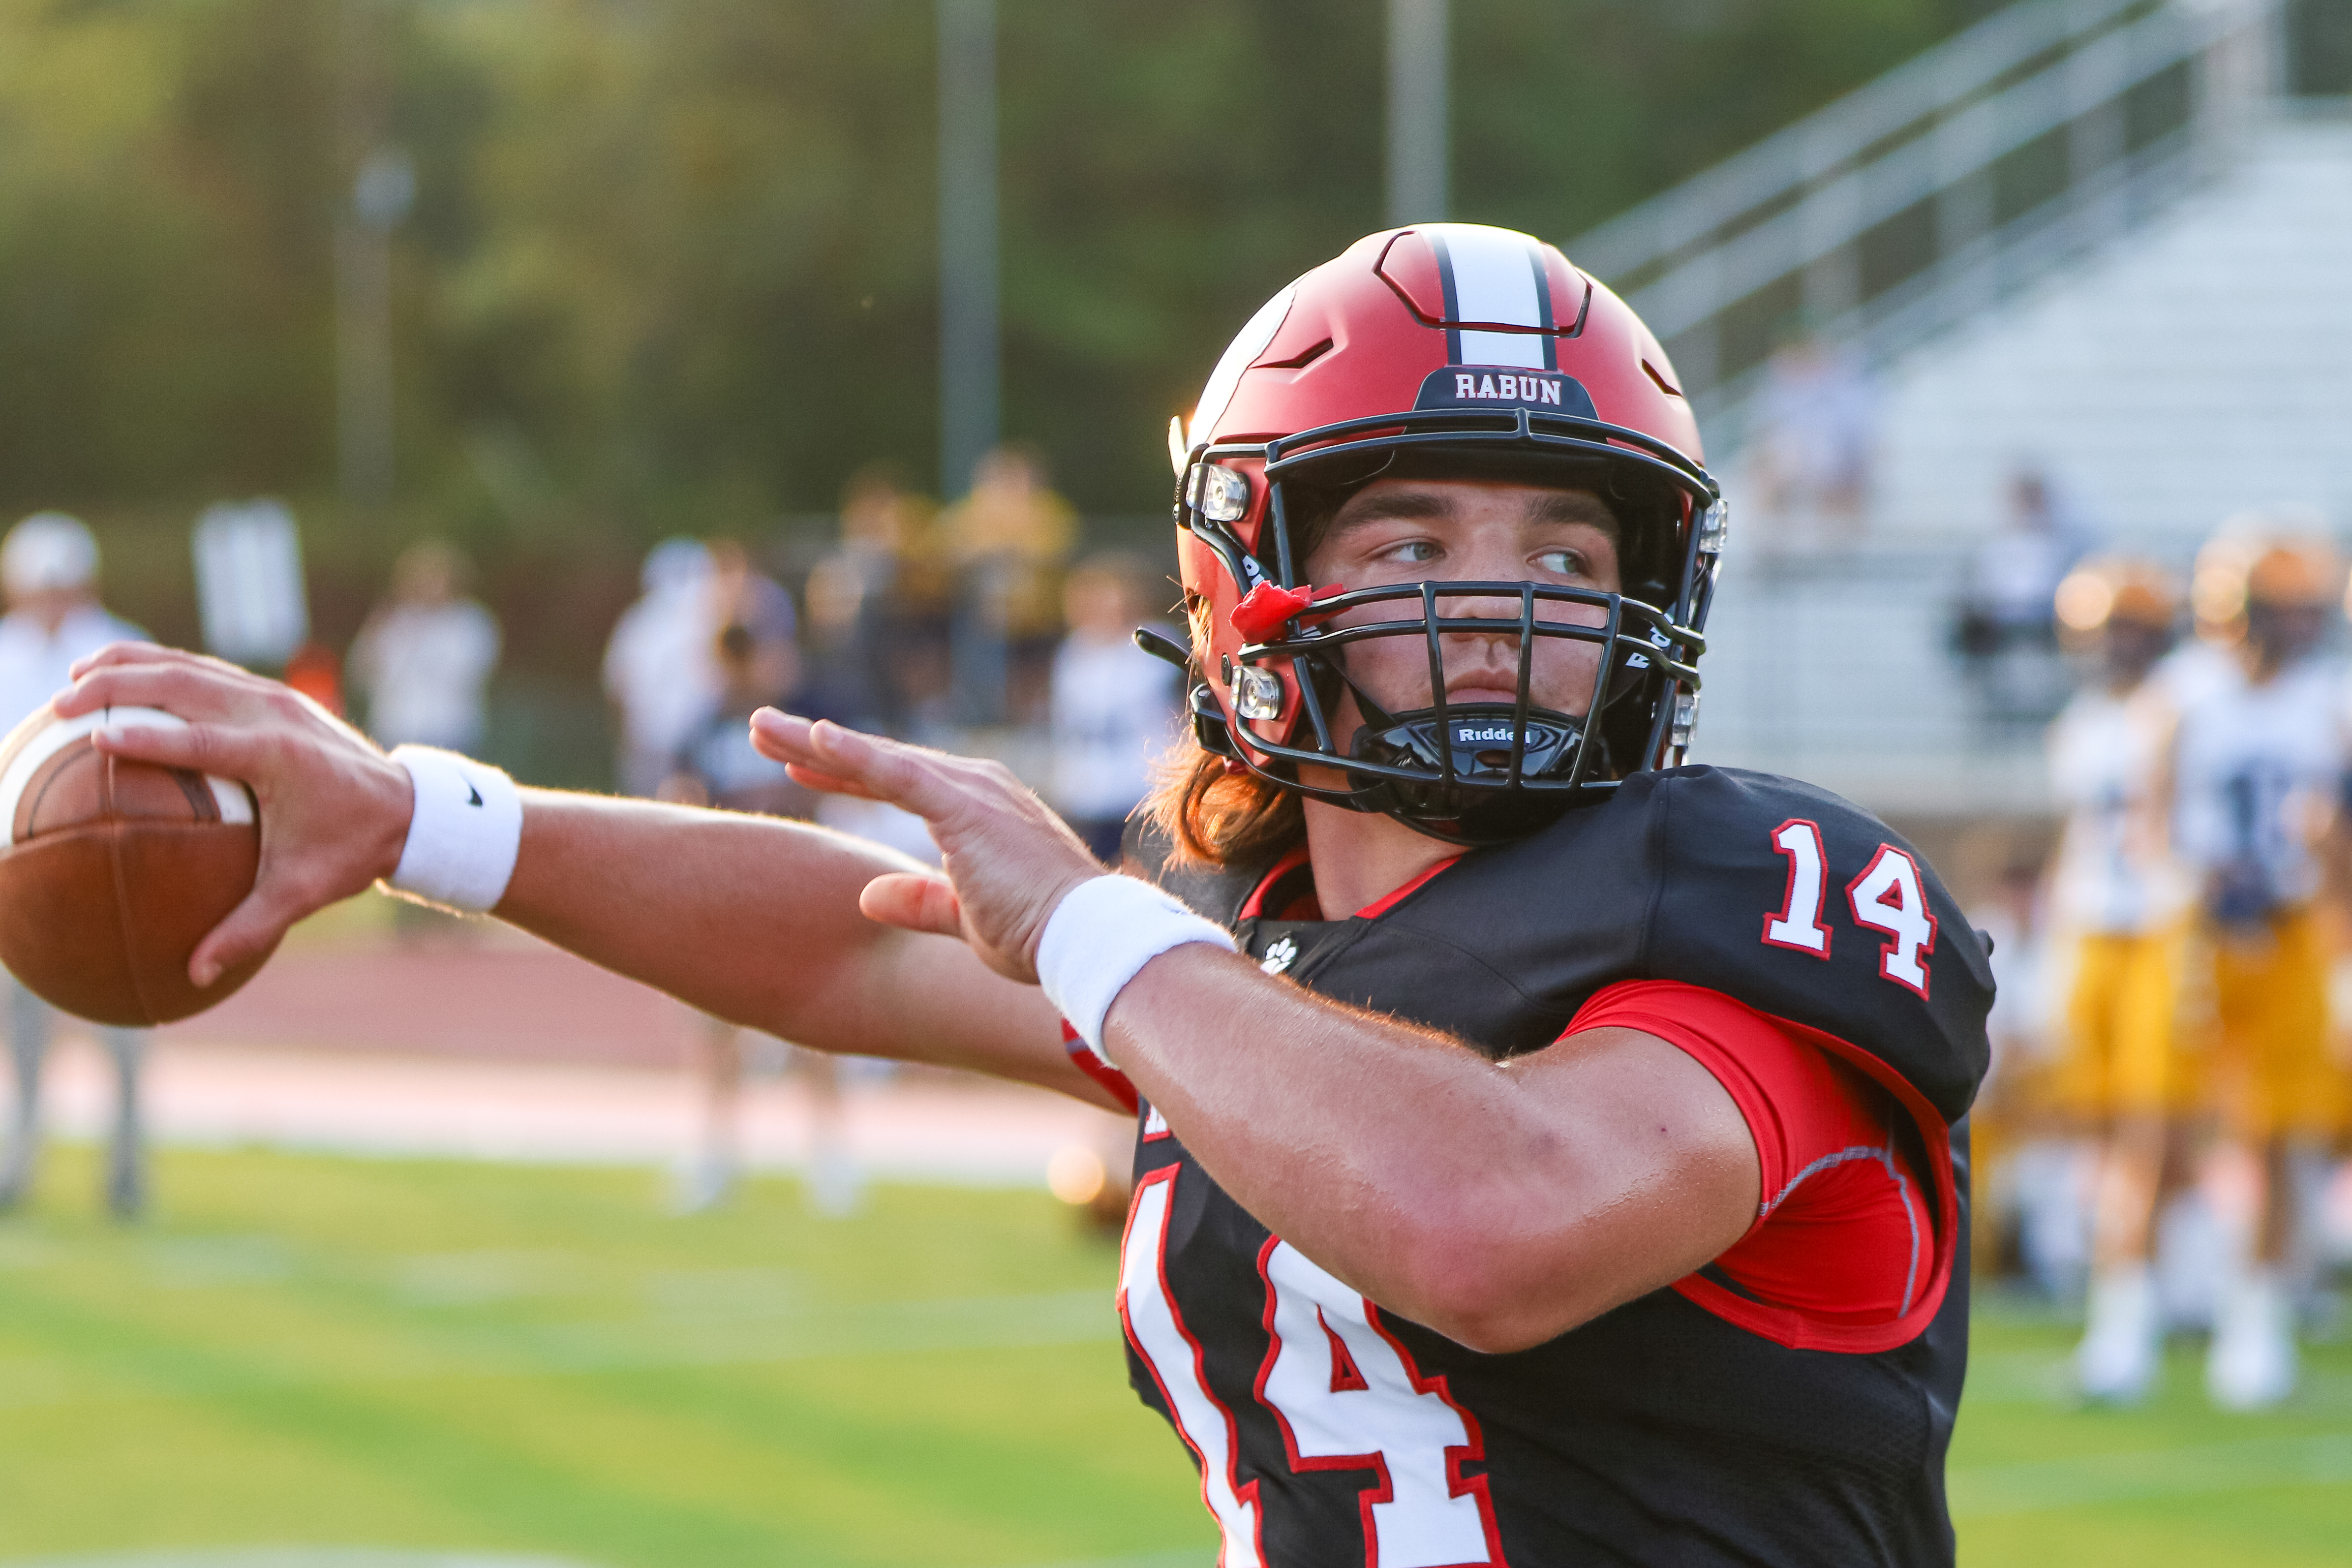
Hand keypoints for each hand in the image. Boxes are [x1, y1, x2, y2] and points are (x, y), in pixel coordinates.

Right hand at [55, 642, 413, 985]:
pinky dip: (160, 667)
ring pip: (190, 668)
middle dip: (118, 688)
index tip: (97, 737)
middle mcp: (273, 715)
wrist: (407, 808)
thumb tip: (194, 976)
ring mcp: (273, 697)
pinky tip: (120, 674)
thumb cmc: (352, 852)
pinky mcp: (272, 694)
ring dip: (131, 666)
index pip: (201, 741)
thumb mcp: (303, 892)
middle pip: (184, 686)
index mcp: (278, 757)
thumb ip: (248, 931)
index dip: (149, 737)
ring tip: (75, 675)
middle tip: (60, 706)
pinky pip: (206, 671)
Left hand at [749, 711, 1102, 982]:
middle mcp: (974, 788)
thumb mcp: (965, 919)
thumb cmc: (1038, 934)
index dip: (843, 771)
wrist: (1085, 939)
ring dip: (815, 743)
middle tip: (760, 731)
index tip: (795, 763)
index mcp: (974, 811)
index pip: (895, 782)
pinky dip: (854, 755)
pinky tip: (812, 738)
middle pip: (878, 763)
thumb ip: (919, 902)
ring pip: (879, 761)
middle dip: (814, 747)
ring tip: (761, 729)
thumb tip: (866, 896)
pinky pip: (898, 775)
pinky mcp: (966, 808)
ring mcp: (971, 792)